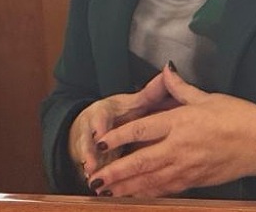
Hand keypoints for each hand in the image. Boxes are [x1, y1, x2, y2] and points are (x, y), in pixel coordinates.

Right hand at [68, 71, 178, 187]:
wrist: (93, 125)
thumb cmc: (119, 114)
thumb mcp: (132, 102)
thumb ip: (150, 92)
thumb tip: (168, 71)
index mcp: (105, 111)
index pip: (100, 116)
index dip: (99, 125)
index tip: (99, 134)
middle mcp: (93, 127)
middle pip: (88, 138)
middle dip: (89, 151)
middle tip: (91, 163)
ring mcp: (88, 144)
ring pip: (86, 155)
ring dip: (89, 165)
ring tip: (90, 173)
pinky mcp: (89, 159)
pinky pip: (91, 169)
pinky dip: (95, 177)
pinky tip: (95, 185)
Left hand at [88, 63, 255, 196]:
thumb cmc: (237, 116)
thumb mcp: (208, 97)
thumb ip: (181, 88)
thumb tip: (166, 70)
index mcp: (180, 121)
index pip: (141, 129)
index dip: (119, 136)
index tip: (102, 141)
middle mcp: (179, 147)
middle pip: (140, 161)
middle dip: (115, 171)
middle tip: (94, 178)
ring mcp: (187, 167)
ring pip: (150, 180)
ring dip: (127, 187)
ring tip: (107, 192)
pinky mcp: (196, 181)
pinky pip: (167, 189)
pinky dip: (149, 193)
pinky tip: (137, 196)